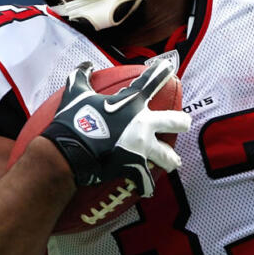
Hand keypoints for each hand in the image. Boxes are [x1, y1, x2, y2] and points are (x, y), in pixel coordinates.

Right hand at [42, 59, 190, 196]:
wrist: (68, 151)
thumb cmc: (73, 119)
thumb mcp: (76, 92)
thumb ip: (82, 76)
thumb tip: (85, 64)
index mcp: (132, 102)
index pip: (153, 80)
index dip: (163, 71)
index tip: (169, 66)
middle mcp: (143, 124)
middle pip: (176, 121)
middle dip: (182, 122)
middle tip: (185, 123)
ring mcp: (142, 147)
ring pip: (168, 155)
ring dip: (170, 159)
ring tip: (173, 162)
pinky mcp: (134, 166)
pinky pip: (146, 180)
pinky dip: (146, 186)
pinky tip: (148, 190)